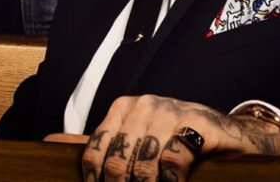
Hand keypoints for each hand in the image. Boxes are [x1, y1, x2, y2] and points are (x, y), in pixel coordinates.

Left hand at [82, 94, 279, 180]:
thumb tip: (48, 143)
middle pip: (119, 161)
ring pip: (145, 162)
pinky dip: (172, 180)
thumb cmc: (179, 141)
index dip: (98, 181)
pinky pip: (174, 157)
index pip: (97, 151)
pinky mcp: (198, 123)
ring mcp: (171, 111)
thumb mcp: (135, 141)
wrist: (230, 136)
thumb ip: (98, 147)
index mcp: (123, 108)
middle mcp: (144, 105)